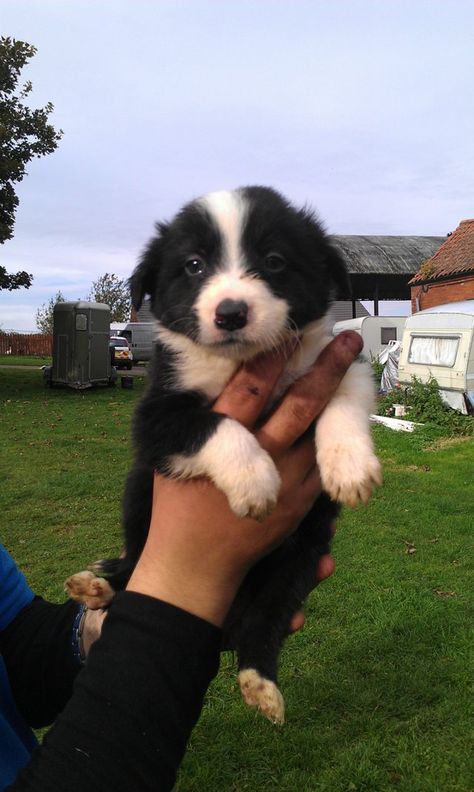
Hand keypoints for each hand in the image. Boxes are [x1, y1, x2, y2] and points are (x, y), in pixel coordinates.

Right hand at [126, 332, 361, 625]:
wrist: (195, 565)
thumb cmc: (178, 505)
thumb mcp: (175, 456)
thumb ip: (197, 418)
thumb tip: (215, 374)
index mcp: (220, 436)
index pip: (250, 388)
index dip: (274, 357)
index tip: (293, 330)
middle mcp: (258, 454)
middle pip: (298, 405)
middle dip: (326, 369)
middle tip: (347, 340)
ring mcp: (285, 480)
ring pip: (318, 432)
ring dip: (337, 399)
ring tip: (354, 371)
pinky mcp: (300, 503)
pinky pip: (322, 464)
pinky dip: (334, 438)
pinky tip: (347, 414)